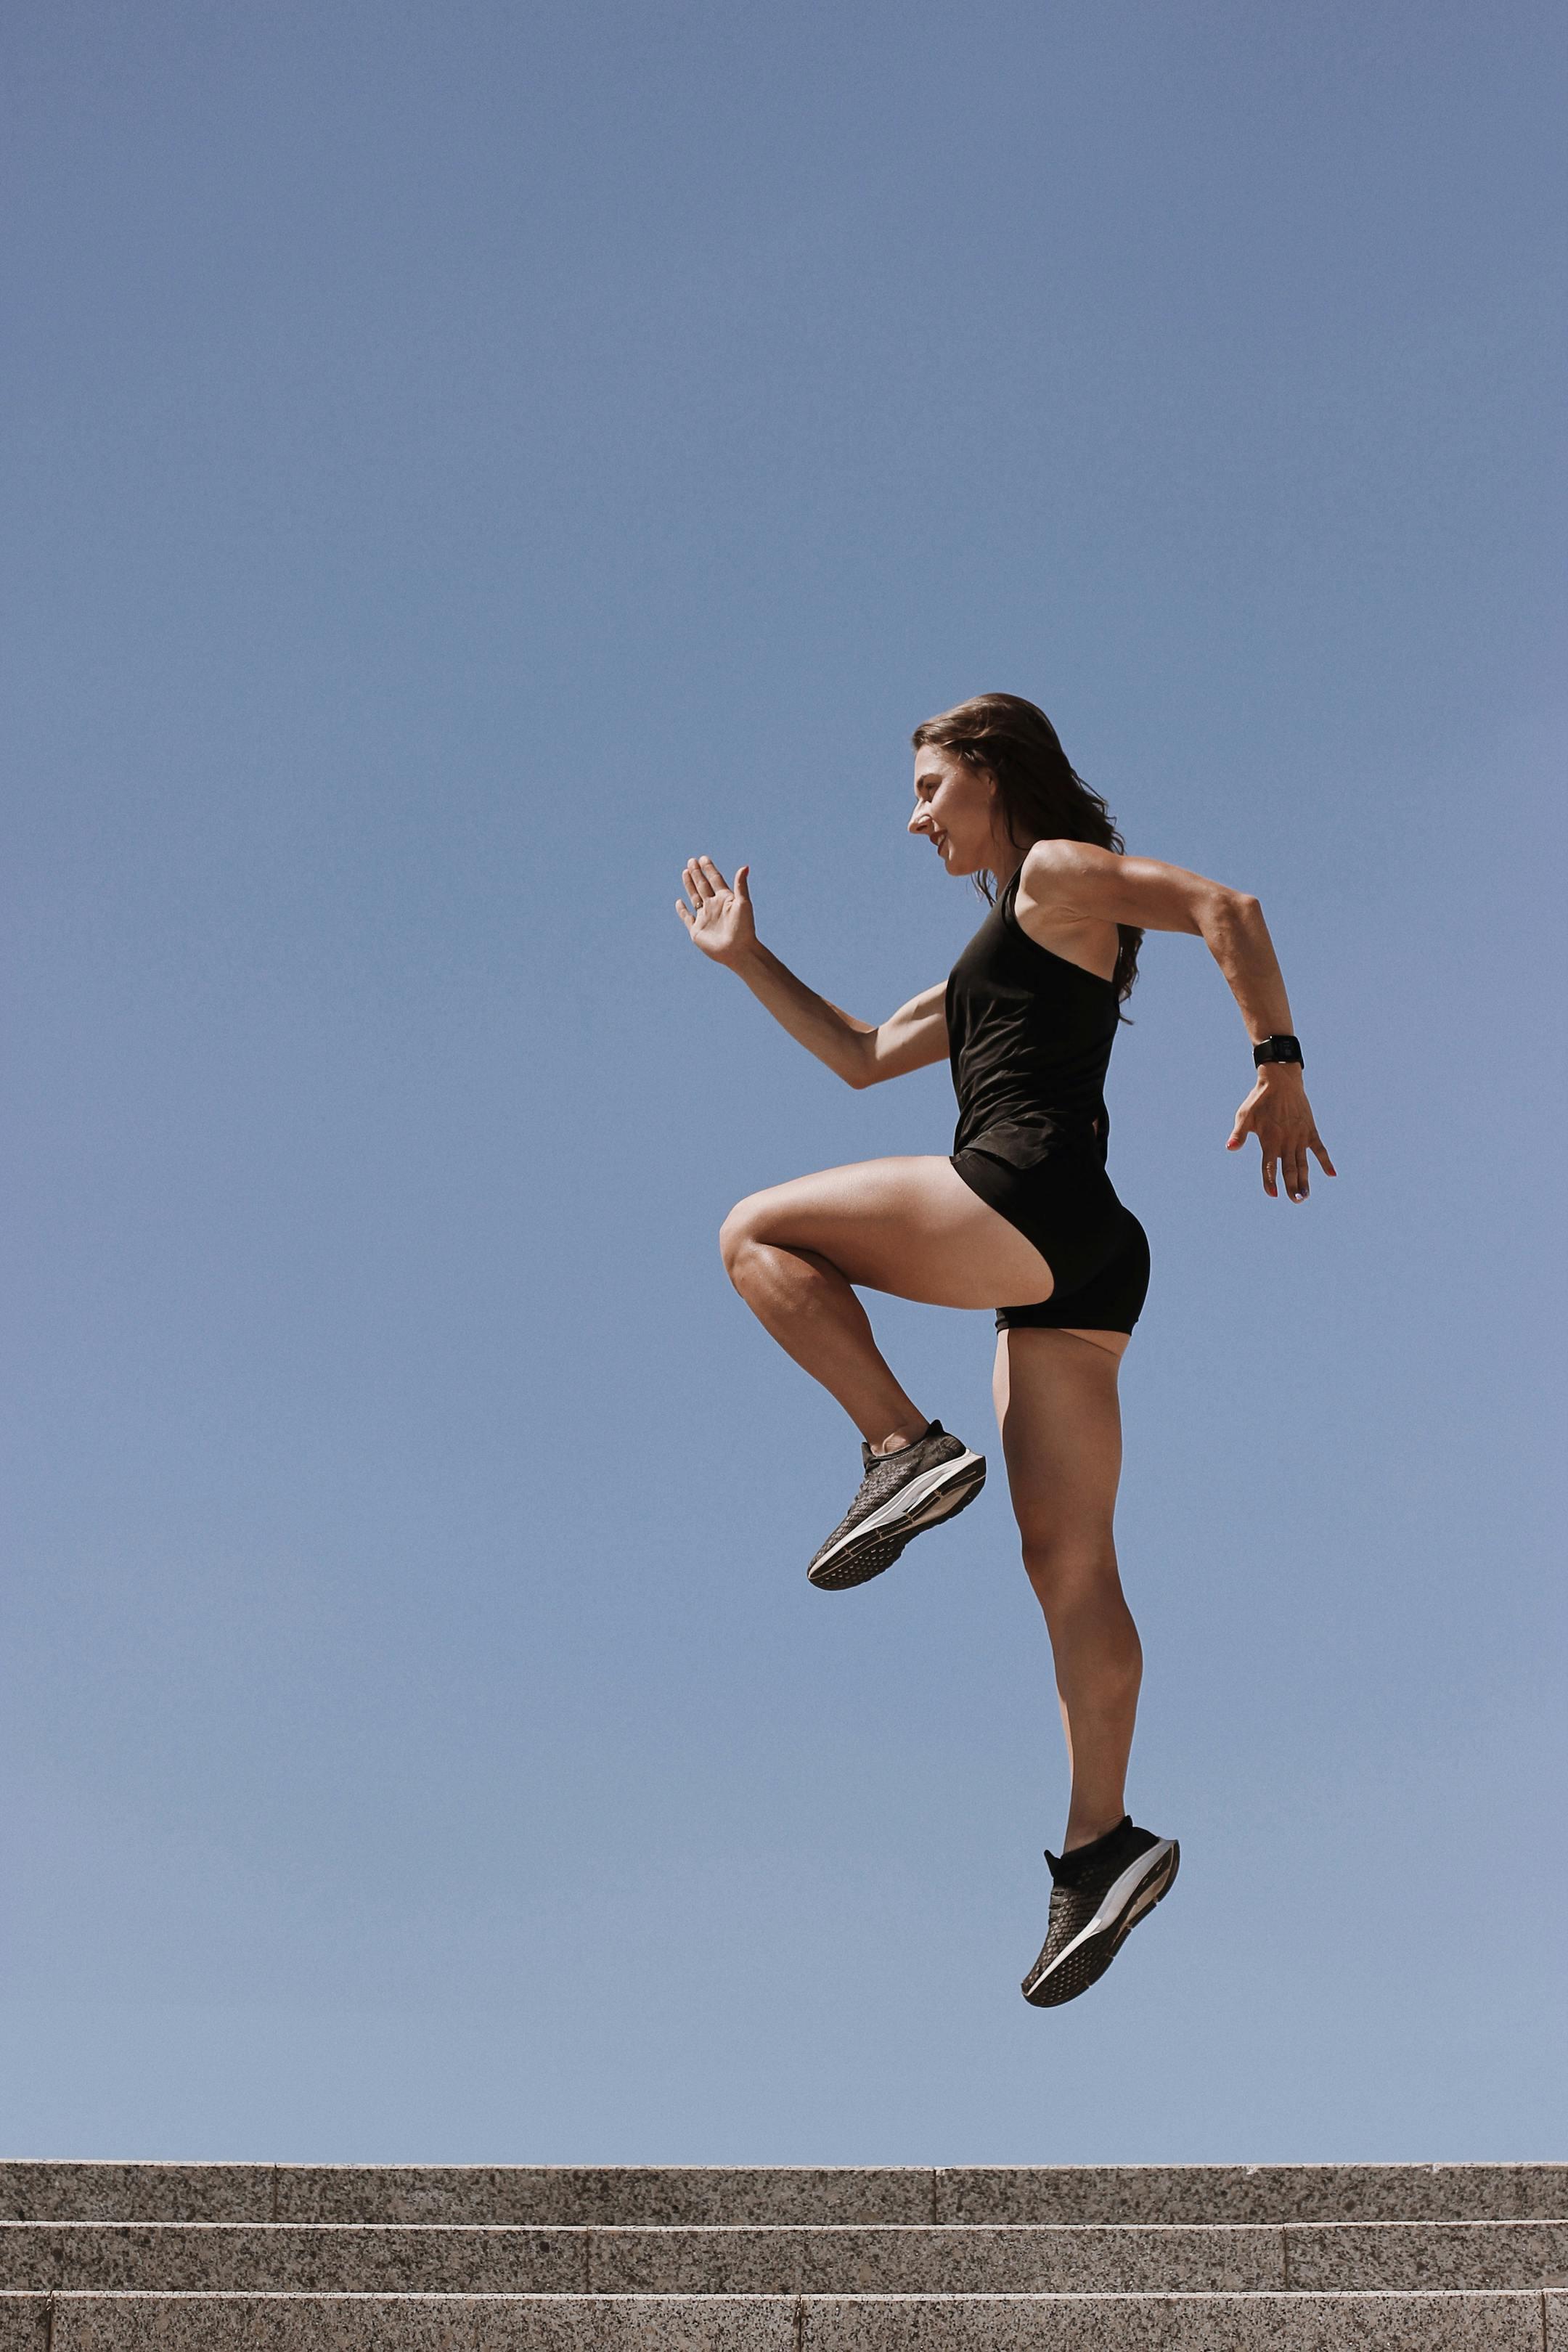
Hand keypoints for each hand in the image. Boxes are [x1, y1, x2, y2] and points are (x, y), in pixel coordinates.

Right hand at [676, 856, 756, 964]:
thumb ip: (741, 886)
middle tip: (691, 861)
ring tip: (685, 872)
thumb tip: (745, 867)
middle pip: (703, 886)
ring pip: (694, 897)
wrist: (739, 951)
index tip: (703, 858)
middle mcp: (714, 906)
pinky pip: (687, 918)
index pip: (715, 880)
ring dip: (690, 885)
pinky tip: (679, 902)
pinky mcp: (697, 931)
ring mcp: (705, 918)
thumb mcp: (743, 904)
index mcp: (725, 899)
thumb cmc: (744, 928)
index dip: (709, 869)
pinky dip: (683, 910)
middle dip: (697, 873)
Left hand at [1226, 1066, 1336, 1201]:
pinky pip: (1320, 1149)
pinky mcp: (1310, 1131)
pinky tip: (1331, 1174)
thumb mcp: (1245, 1115)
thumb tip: (1230, 1148)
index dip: (1270, 1180)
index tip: (1272, 1194)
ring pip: (1304, 1163)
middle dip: (1291, 1186)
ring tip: (1305, 1196)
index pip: (1269, 1166)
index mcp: (1270, 1140)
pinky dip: (1325, 1161)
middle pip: (1289, 1169)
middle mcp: (1286, 1141)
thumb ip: (1239, 1134)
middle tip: (1295, 1200)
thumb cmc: (1259, 1099)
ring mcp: (1300, 1137)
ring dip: (1305, 1180)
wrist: (1281, 1081)